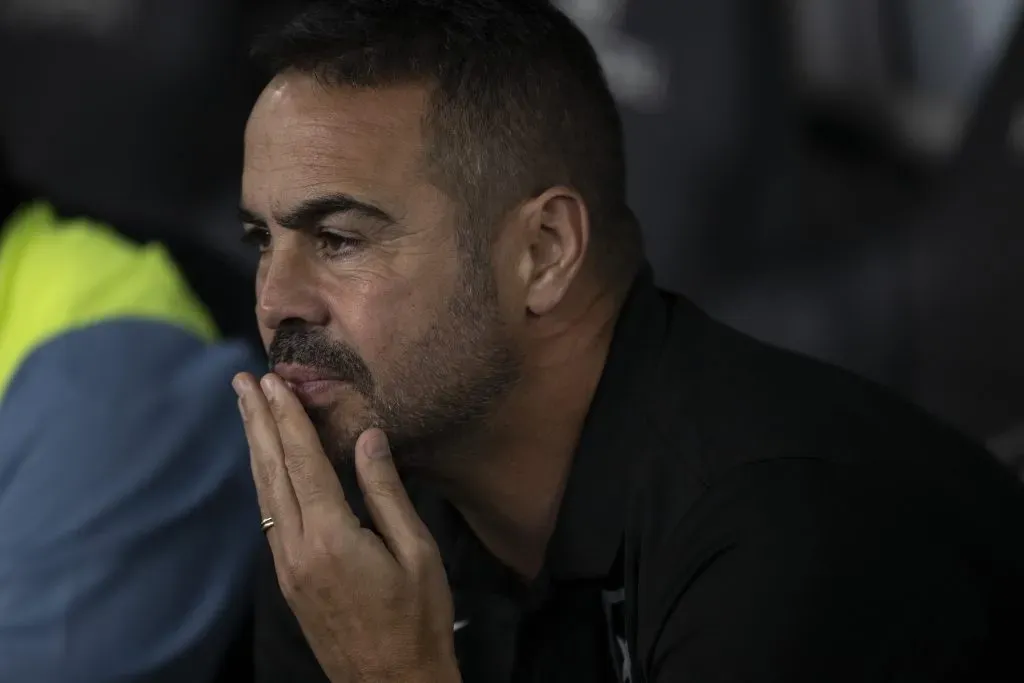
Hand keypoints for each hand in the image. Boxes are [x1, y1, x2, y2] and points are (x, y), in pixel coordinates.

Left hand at [234, 372, 460, 682]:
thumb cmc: (417, 618)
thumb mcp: (416, 553)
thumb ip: (387, 493)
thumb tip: (368, 437)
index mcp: (332, 537)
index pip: (304, 463)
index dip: (287, 419)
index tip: (272, 382)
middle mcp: (298, 548)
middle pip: (272, 472)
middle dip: (257, 423)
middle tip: (241, 382)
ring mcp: (288, 565)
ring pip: (264, 494)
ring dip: (255, 447)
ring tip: (245, 411)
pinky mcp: (288, 578)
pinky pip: (270, 515)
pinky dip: (265, 479)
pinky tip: (265, 464)